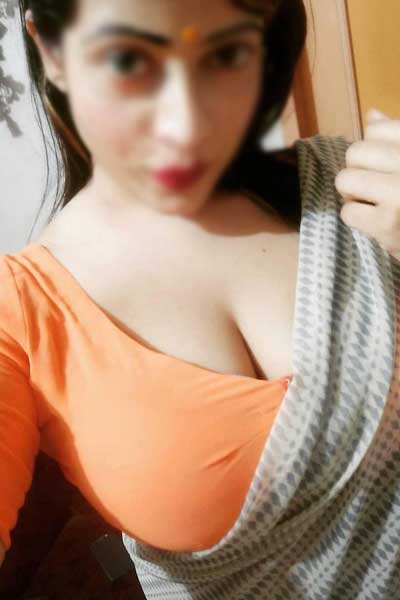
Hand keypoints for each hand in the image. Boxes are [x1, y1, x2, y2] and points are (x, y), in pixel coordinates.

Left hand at [334, 108, 399, 261]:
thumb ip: (399, 137)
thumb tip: (372, 115)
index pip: (375, 130)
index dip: (374, 150)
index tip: (387, 166)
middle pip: (355, 152)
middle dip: (358, 171)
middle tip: (376, 187)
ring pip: (346, 179)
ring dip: (353, 194)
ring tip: (374, 202)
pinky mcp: (387, 224)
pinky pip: (347, 212)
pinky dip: (357, 218)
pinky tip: (376, 221)